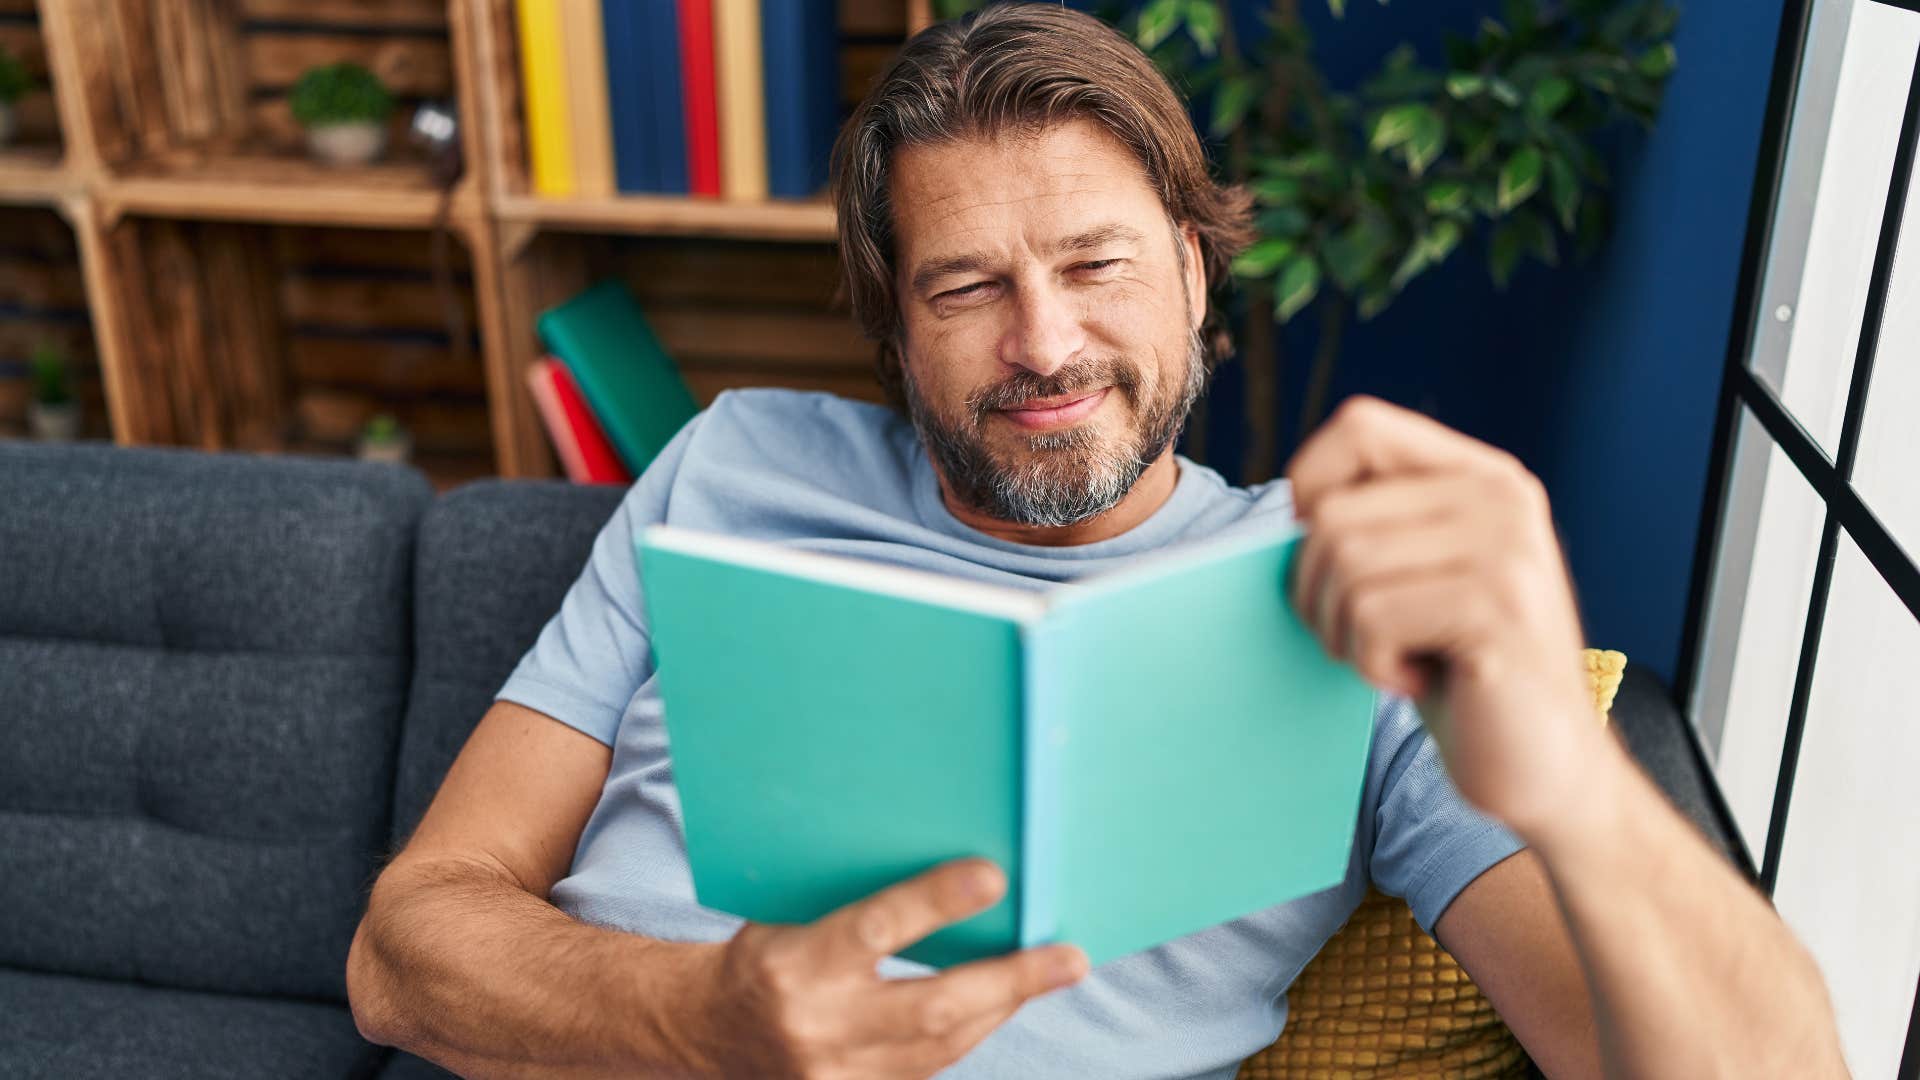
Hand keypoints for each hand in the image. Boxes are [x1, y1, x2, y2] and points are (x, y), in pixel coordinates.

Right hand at [695, 858, 1087, 1078]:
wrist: (704, 1033)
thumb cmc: (760, 955)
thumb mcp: (791, 913)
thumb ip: (859, 902)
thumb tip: (950, 872)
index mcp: (795, 963)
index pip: (877, 929)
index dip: (937, 902)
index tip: (995, 877)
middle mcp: (816, 1028)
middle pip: (931, 1009)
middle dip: (1009, 982)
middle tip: (1069, 958)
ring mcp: (833, 1078)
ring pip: (940, 1051)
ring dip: (999, 1008)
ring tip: (1047, 974)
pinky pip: (925, 1074)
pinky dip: (966, 1035)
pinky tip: (995, 1005)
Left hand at [1284, 396, 1606, 836]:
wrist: (1548, 769)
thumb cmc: (1461, 674)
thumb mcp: (1418, 578)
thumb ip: (1373, 524)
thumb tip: (1281, 512)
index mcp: (1483, 476)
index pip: (1361, 426)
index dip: (1310, 487)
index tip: (1319, 555)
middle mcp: (1502, 498)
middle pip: (1332, 514)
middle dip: (1313, 590)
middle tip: (1358, 638)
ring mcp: (1507, 551)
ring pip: (1342, 564)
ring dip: (1342, 632)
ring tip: (1392, 659)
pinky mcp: (1498, 611)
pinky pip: (1371, 618)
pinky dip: (1371, 664)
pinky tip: (1420, 681)